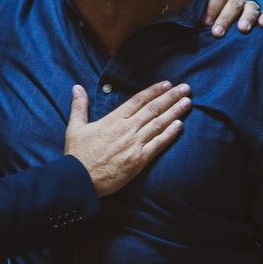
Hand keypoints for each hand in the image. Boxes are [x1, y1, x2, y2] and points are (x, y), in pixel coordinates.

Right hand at [65, 81, 190, 196]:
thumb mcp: (75, 127)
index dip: (154, 91)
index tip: (167, 84)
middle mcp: (127, 129)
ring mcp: (134, 144)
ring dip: (175, 112)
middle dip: (171, 97)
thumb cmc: (77, 154)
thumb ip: (79, 106)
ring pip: (159, 124)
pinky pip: (158, 144)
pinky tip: (180, 126)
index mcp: (113, 119)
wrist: (79, 179)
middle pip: (153, 109)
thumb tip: (77, 87)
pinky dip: (170, 134)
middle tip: (186, 88)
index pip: (138, 100)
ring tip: (188, 102)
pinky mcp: (139, 160)